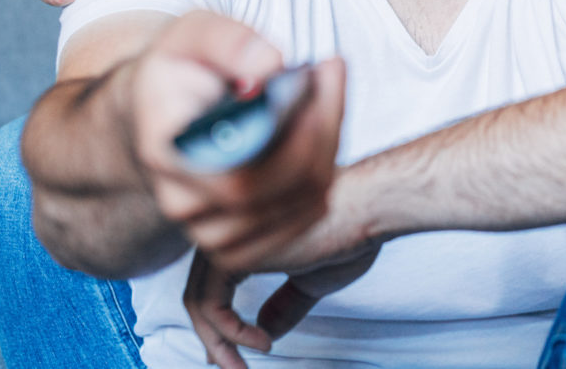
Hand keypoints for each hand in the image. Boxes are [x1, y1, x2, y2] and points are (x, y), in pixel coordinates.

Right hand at [123, 13, 348, 272]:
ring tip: (321, 95)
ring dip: (329, 144)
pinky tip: (318, 133)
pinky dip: (326, 171)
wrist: (162, 112)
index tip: (315, 80)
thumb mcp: (191, 34)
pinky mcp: (240, 243)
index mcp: (166, 152)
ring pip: (303, 202)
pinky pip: (306, 217)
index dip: (294, 142)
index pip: (240, 178)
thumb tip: (271, 66)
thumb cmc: (180, 71)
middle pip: (281, 190)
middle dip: (323, 127)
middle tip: (329, 72)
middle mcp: (183, 204)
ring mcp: (211, 231)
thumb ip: (228, 41)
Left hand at [184, 239, 381, 366]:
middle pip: (198, 292)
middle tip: (227, 367)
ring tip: (240, 367)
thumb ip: (285, 302)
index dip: (217, 320)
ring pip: (199, 302)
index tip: (227, 351)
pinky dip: (230, 333)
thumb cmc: (348, 234)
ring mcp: (227, 243)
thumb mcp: (311, 280)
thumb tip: (265, 329)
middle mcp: (229, 235)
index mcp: (246, 236)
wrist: (366, 212)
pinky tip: (263, 344)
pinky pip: (211, 306)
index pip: (211, 282)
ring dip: (218, 343)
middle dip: (211, 337)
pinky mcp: (231, 256)